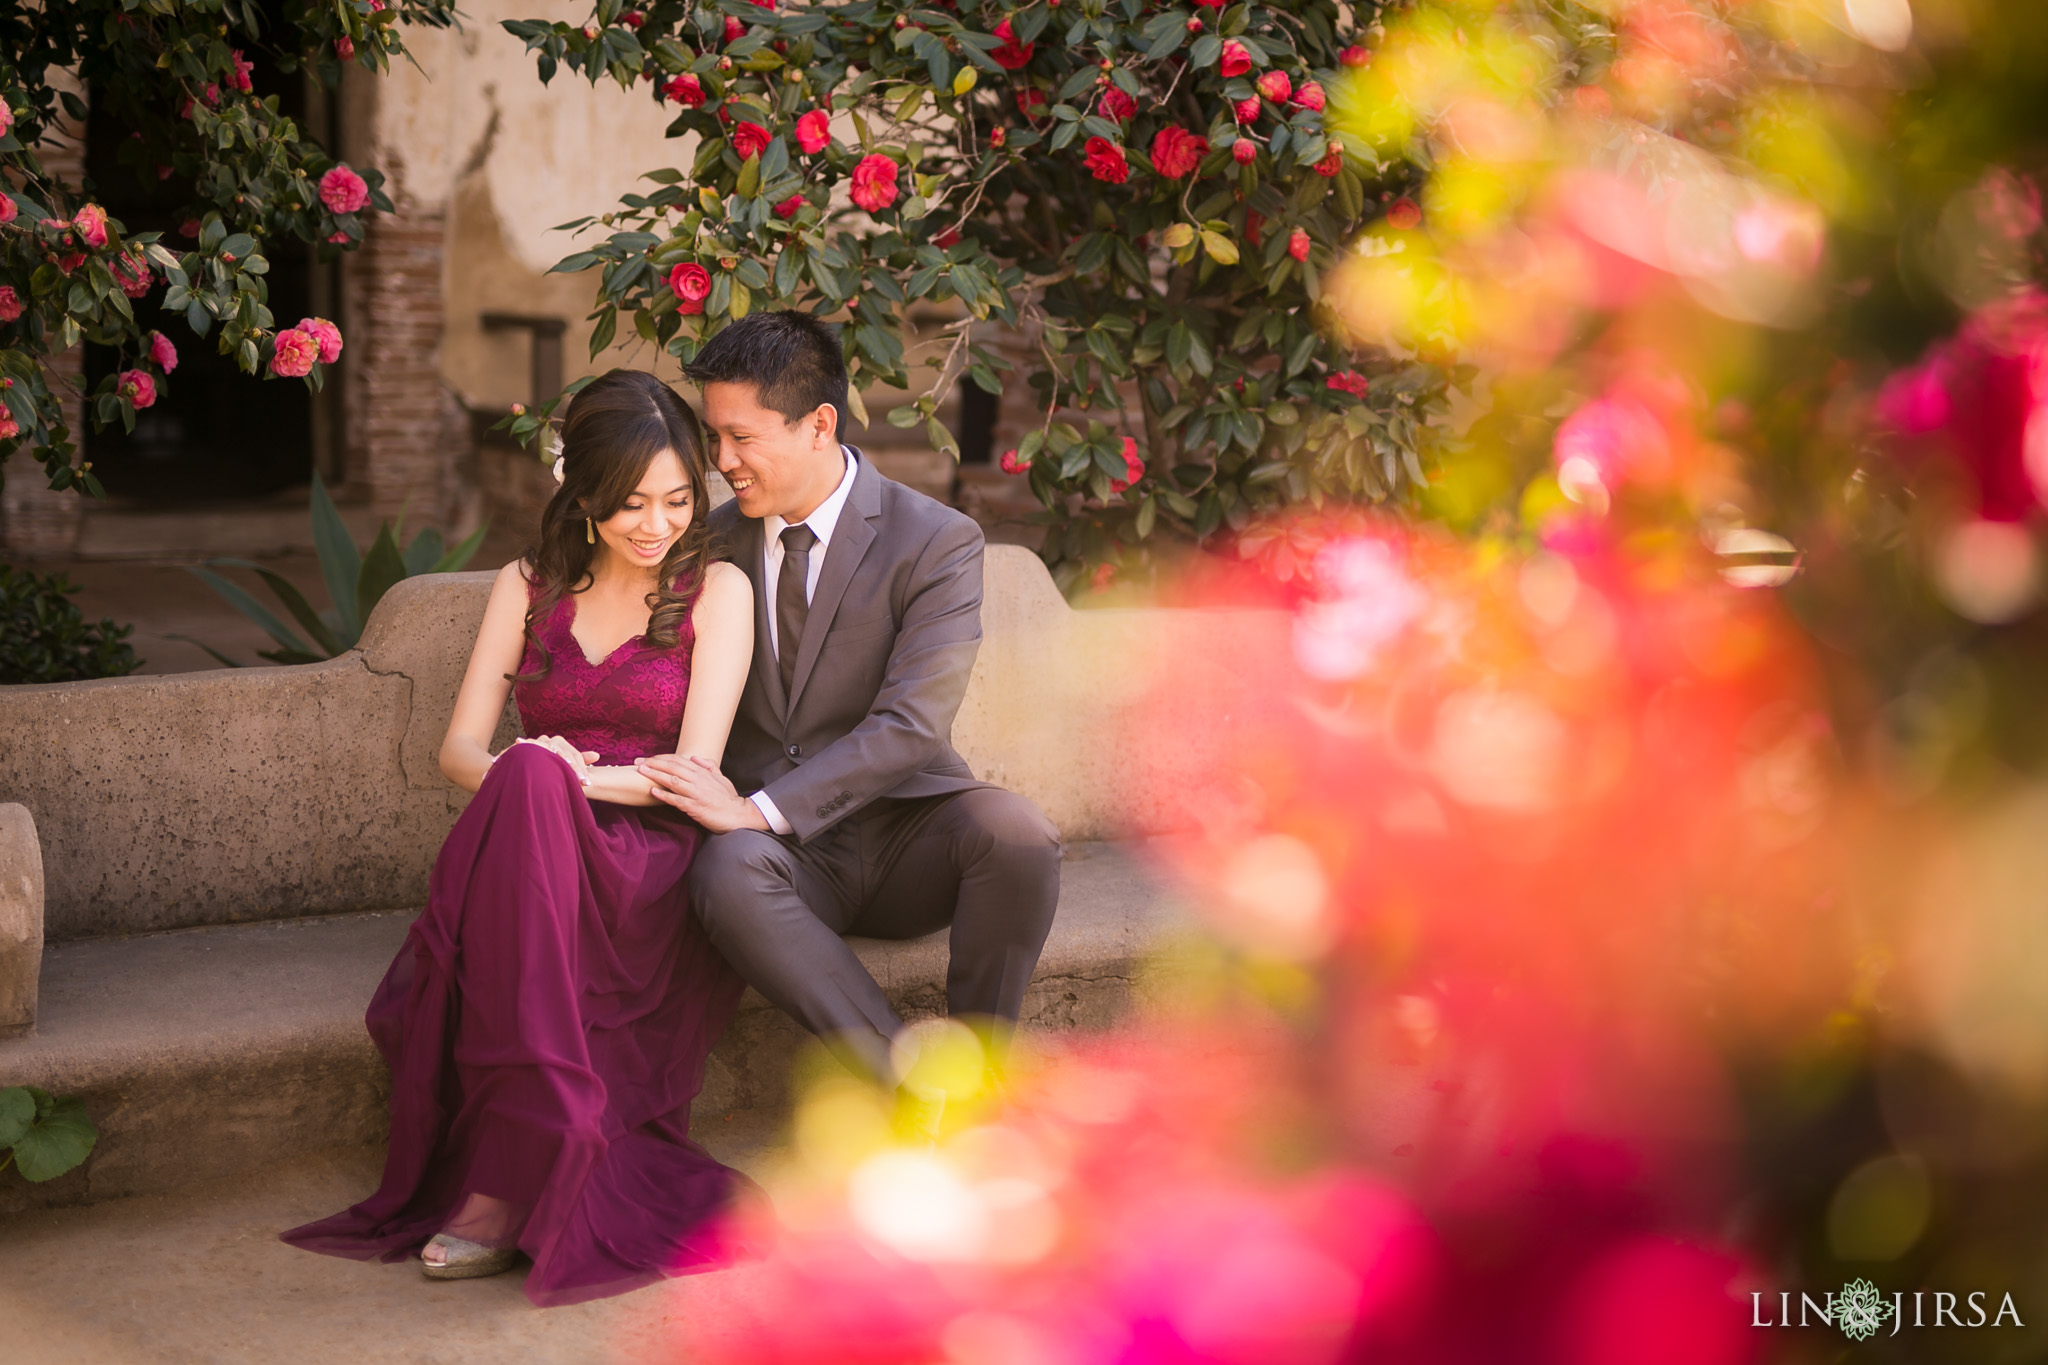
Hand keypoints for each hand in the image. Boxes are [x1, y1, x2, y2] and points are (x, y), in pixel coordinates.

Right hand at [505, 735, 599, 785]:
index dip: (580, 769)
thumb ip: (577, 760)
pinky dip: (535, 758)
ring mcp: (533, 743)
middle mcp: (546, 740)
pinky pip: (530, 752)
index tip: (588, 784)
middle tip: (583, 782)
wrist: (512, 763)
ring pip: (549, 751)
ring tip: (566, 769)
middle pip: (563, 753)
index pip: (572, 755)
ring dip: (557, 760)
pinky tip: (541, 768)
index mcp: (557, 743)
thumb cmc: (539, 764)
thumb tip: (597, 755)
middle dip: (573, 768)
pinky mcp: (520, 748)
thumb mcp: (558, 764)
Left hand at [636, 754, 769, 832]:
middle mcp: (698, 779)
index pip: (679, 760)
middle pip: (672, 767)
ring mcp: (696, 793)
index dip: (662, 758)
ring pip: (672, 780)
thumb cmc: (729, 798)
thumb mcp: (721, 777)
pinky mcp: (695, 807)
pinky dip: (664, 795)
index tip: (649, 758)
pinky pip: (676, 799)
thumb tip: (695, 757)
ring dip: (655, 775)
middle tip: (638, 763)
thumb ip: (708, 766)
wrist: (737, 815)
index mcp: (703, 772)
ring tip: (641, 772)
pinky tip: (652, 791)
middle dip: (653, 763)